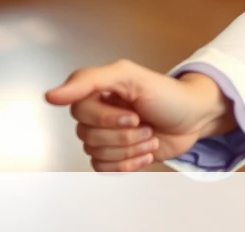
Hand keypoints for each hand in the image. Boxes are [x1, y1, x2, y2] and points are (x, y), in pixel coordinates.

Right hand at [45, 59, 234, 171]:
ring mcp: (106, 136)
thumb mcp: (130, 75)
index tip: (133, 115)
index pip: (78, 110)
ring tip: (150, 136)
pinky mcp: (115, 156)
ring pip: (96, 153)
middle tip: (145, 124)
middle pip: (88, 135)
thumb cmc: (167, 94)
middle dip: (124, 135)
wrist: (194, 119)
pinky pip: (103, 168)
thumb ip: (89, 79)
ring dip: (130, 149)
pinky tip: (146, 152)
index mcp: (97, 91)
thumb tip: (50, 95)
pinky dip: (128, 164)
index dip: (106, 118)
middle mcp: (97, 113)